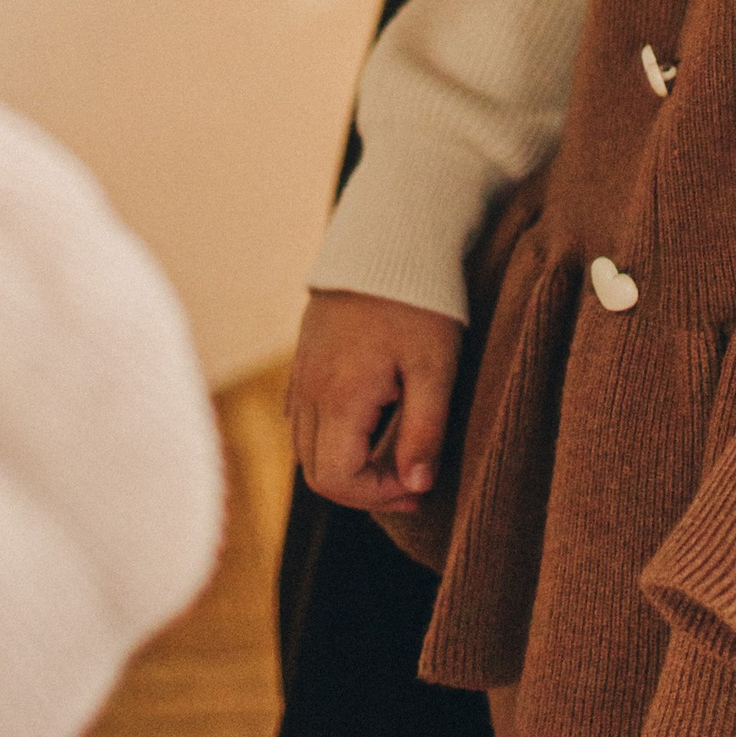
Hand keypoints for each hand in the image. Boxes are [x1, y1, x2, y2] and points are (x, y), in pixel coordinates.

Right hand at [288, 290, 463, 514]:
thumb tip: (417, 485)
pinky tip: (367, 428)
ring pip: (305, 448)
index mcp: (338, 397)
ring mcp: (301, 375)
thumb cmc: (417, 303)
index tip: (419, 484)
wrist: (387, 241)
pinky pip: (302, 419)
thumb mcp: (435, 367)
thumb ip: (425, 431)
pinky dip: (329, 439)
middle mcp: (309, 391)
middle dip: (364, 490)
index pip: (336, 480)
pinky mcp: (303, 361)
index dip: (378, 495)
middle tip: (411, 482)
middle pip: (316, 473)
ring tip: (394, 459)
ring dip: (345, 466)